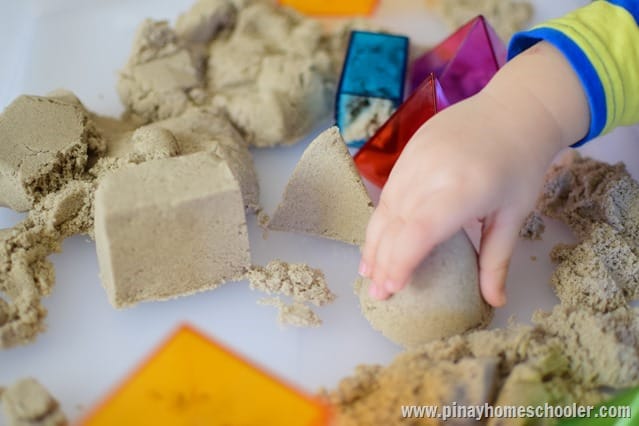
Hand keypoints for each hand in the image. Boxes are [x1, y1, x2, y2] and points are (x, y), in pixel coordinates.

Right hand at [359, 90, 561, 306]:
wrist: (516, 109)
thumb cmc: (521, 166)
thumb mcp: (514, 215)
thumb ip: (497, 260)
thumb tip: (495, 302)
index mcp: (463, 190)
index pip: (418, 232)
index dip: (400, 262)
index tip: (392, 289)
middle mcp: (432, 172)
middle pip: (395, 223)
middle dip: (382, 261)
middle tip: (377, 294)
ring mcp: (416, 157)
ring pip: (385, 207)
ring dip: (374, 242)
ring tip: (369, 271)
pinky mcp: (409, 149)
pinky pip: (388, 190)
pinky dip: (380, 218)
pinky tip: (378, 237)